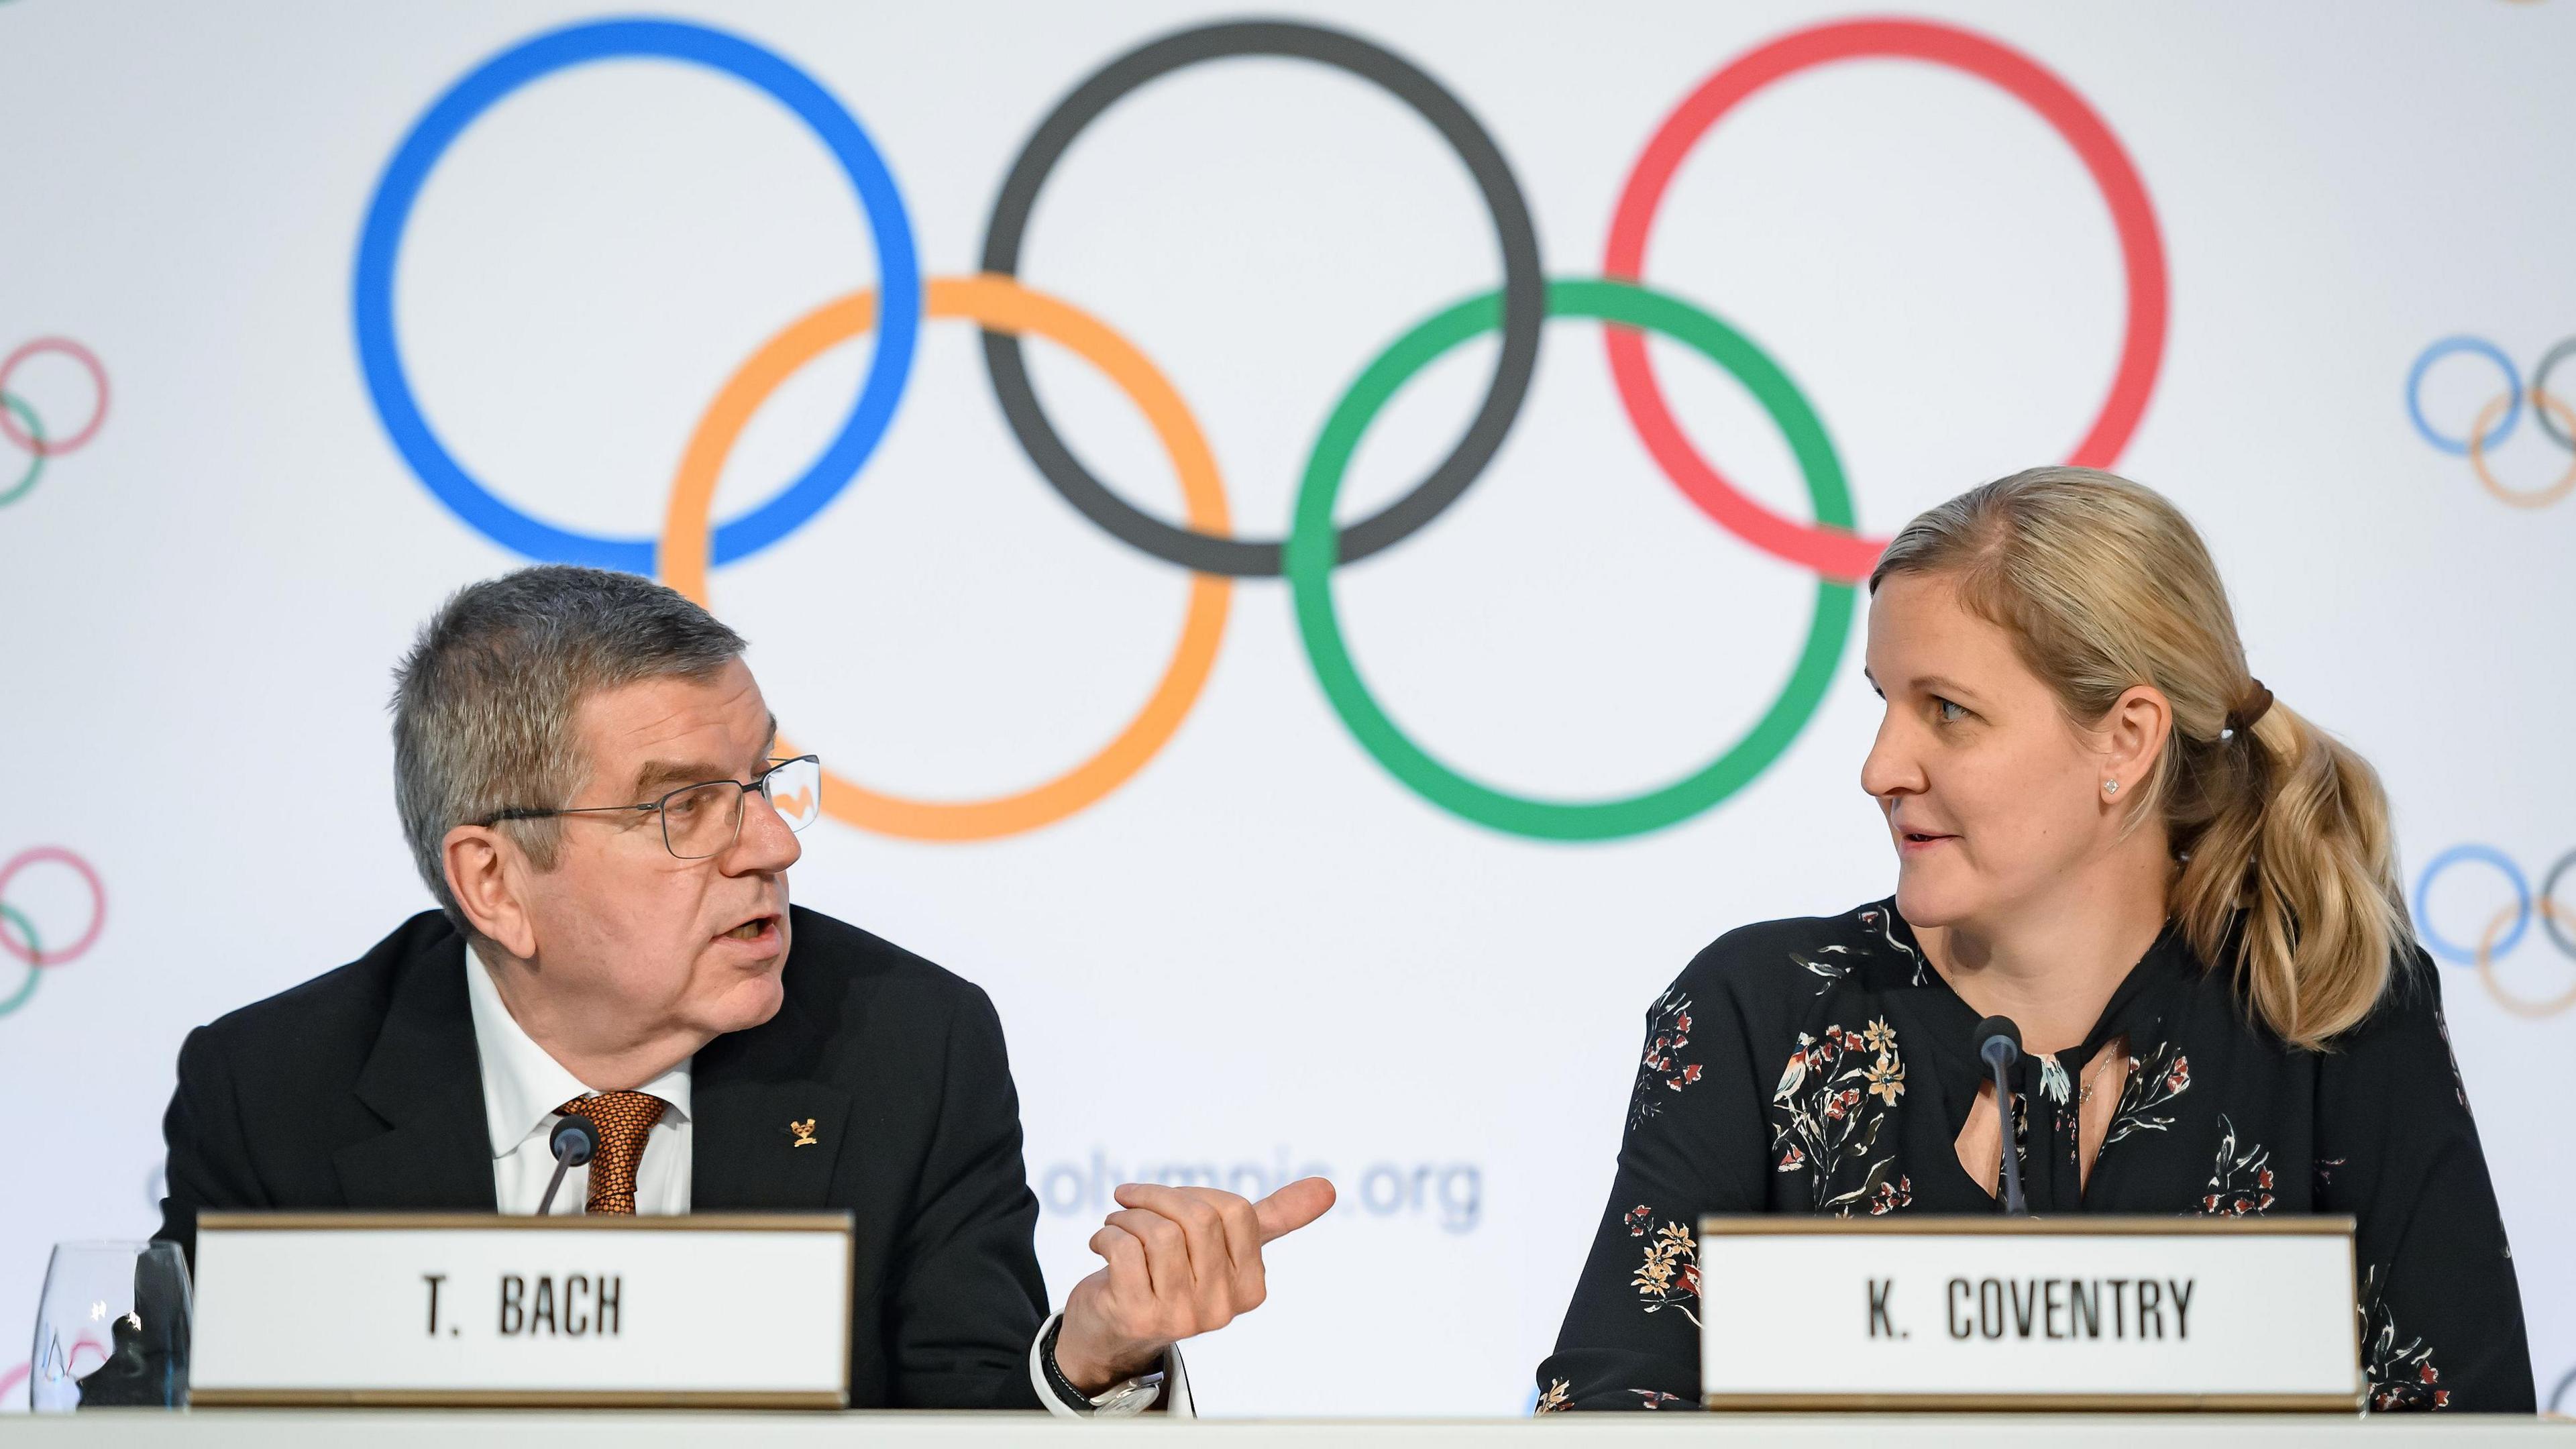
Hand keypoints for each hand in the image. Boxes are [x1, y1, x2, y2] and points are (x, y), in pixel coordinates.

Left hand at [1052, 1176, 1334, 1392]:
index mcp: (1251, 1287)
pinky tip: (1101, 1243)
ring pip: (1158, 1232)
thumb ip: (1274, 1218)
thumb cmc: (1170, 1277)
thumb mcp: (1224, 1248)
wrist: (1114, 1331)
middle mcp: (1222, 1308)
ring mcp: (1180, 1317)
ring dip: (1127, 1216)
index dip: (1193, 1195)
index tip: (1166, 1200)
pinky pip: (1123, 1250)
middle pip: (1197, 1218)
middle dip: (1157, 1198)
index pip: (1235, 1211)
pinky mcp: (1136, 1316)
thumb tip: (1328, 1188)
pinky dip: (1106, 1234)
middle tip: (1132, 1202)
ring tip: (1118, 1223)